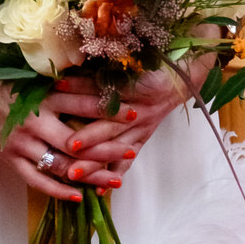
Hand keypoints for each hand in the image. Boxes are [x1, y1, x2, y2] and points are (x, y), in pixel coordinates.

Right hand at [0, 50, 135, 203]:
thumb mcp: (28, 72)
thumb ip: (56, 80)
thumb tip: (92, 78)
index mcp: (40, 95)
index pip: (82, 104)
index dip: (110, 109)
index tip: (134, 111)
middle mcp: (33, 121)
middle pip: (78, 142)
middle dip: (107, 149)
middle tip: (130, 150)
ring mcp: (21, 144)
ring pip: (62, 166)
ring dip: (91, 175)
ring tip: (115, 181)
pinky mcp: (10, 159)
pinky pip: (36, 180)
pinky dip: (58, 190)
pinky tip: (78, 196)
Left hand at [13, 53, 216, 193]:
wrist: (186, 73)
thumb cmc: (157, 58)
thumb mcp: (136, 54)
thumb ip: (108, 58)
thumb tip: (72, 54)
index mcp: (139, 83)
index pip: (107, 87)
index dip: (82, 85)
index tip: (57, 86)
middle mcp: (142, 108)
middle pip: (111, 123)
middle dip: (88, 135)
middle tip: (67, 145)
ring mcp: (143, 125)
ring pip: (117, 147)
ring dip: (96, 161)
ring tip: (74, 174)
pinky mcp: (144, 136)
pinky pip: (129, 158)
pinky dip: (115, 173)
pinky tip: (100, 190)